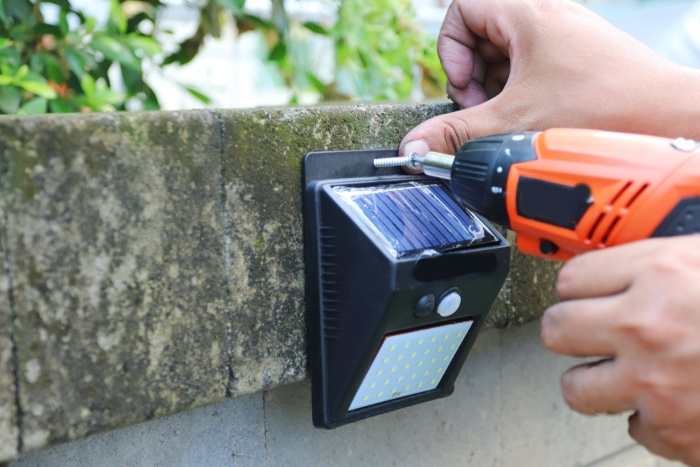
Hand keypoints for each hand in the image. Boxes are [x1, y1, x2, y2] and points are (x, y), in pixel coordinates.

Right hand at [402, 0, 699, 158]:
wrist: (667, 117)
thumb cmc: (606, 106)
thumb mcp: (514, 122)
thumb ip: (458, 133)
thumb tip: (417, 145)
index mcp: (527, 13)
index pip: (461, 7)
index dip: (451, 49)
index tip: (464, 86)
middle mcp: (545, 16)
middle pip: (481, 32)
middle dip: (474, 75)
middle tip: (485, 106)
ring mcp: (562, 36)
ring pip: (505, 52)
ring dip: (497, 87)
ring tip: (511, 115)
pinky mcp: (574, 57)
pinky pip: (530, 65)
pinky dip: (520, 91)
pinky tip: (531, 117)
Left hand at [541, 236, 699, 464]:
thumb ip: (670, 261)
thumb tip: (632, 268)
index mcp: (661, 273)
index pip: (571, 278)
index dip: (582, 287)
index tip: (591, 294)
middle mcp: (647, 328)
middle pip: (556, 330)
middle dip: (573, 332)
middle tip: (593, 334)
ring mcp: (657, 386)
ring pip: (576, 389)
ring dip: (596, 382)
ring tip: (625, 373)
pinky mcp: (676, 434)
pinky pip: (633, 428)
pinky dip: (650, 419)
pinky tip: (679, 403)